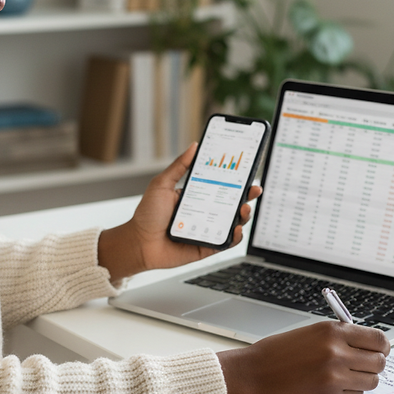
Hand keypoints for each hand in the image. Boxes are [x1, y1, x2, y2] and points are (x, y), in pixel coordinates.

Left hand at [98, 144, 261, 281]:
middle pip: (233, 203)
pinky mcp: (208, 246)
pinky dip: (235, 237)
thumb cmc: (147, 215)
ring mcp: (208, 230)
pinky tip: (235, 229)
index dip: (237, 179)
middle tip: (254, 189)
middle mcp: (206, 213)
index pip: (222, 185)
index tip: (247, 171)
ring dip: (244, 215)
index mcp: (198, 196)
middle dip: (248, 196)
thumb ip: (179, 166)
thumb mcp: (161, 184)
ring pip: (234, 222)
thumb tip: (194, 146)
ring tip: (244, 208)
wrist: (139, 243)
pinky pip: (226, 242)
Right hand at [217, 322, 390, 393]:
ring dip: (363, 379)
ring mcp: (334, 378)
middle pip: (379, 362)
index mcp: (333, 332)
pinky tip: (332, 386)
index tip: (379, 350)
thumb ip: (340, 336)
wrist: (253, 374)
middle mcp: (336, 353)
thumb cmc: (277, 352)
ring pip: (371, 381)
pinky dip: (349, 392)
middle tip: (364, 364)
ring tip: (345, 375)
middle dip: (374, 363)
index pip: (378, 339)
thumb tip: (369, 344)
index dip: (382, 346)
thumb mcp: (311, 332)